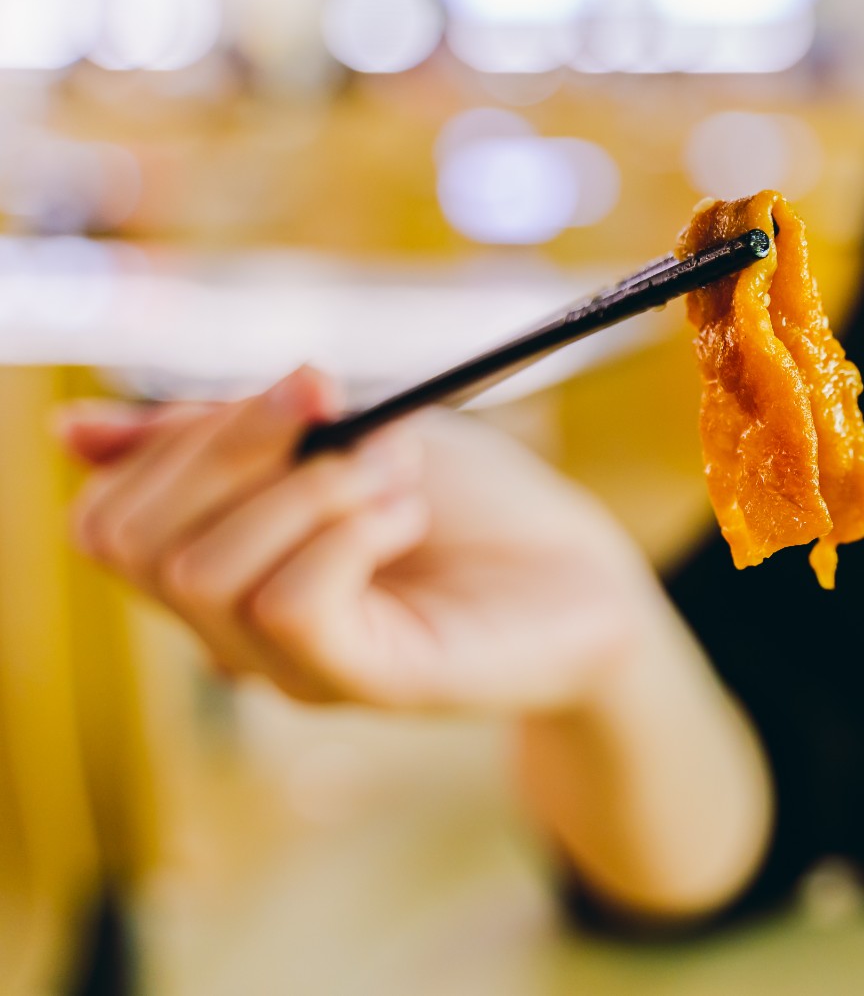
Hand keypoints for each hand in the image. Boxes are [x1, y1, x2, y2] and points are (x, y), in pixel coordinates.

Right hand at [57, 367, 675, 711]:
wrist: (588, 572)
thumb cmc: (475, 504)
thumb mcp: (343, 436)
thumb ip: (224, 434)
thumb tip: (69, 431)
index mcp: (222, 560)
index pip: (108, 515)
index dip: (184, 437)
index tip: (307, 384)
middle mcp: (235, 629)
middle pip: (130, 542)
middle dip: (233, 447)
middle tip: (346, 416)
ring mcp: (291, 666)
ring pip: (205, 572)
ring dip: (311, 488)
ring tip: (399, 479)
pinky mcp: (358, 685)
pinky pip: (291, 605)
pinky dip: (351, 531)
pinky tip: (410, 520)